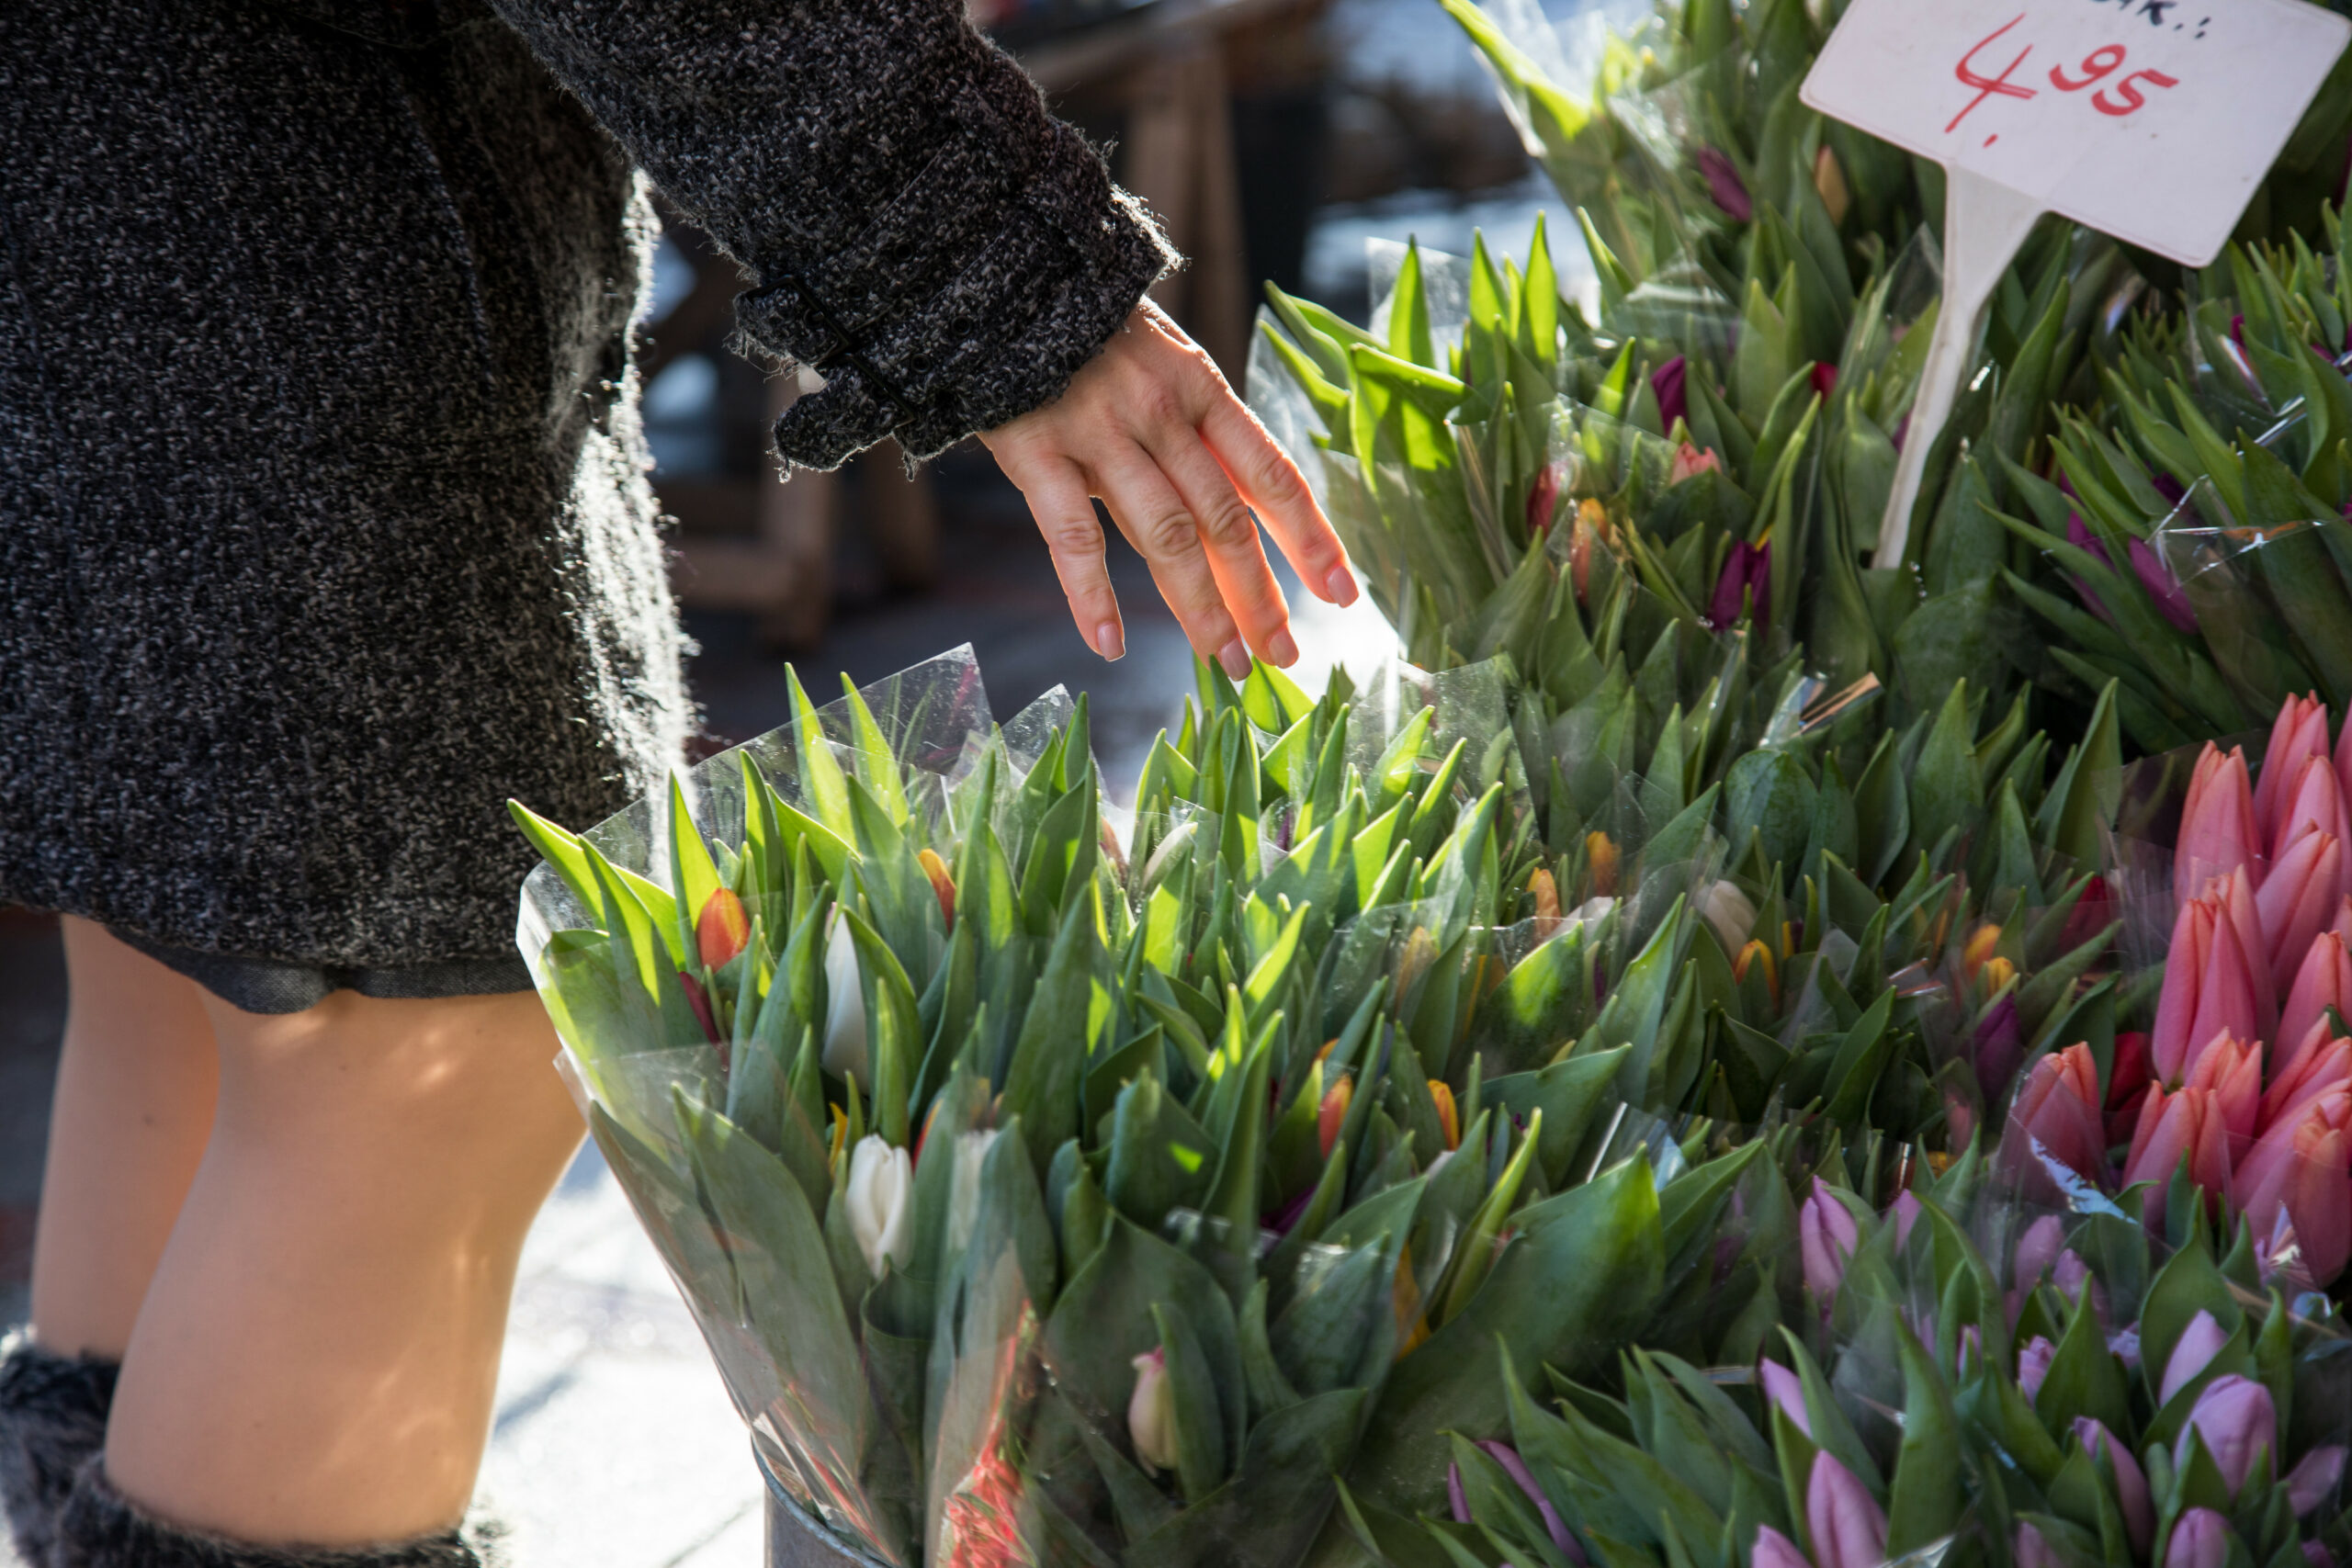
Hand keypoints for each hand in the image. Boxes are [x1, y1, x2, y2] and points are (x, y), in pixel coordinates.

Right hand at [980, 298, 1355, 678]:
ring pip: (1164, 535)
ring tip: (1224, 660)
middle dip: (1258, 595)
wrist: (1005, 278)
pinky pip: (1072, 536)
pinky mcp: (1038, 452)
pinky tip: (1108, 644)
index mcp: (1201, 388)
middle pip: (1225, 519)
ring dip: (1199, 606)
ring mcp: (1100, 433)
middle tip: (1281, 655)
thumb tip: (1249, 509)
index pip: (1271, 473)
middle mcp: (1161, 412)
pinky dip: (1092, 595)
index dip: (1310, 536)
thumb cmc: (1090, 334)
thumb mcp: (1164, 361)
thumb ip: (1199, 429)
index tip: (1340, 593)